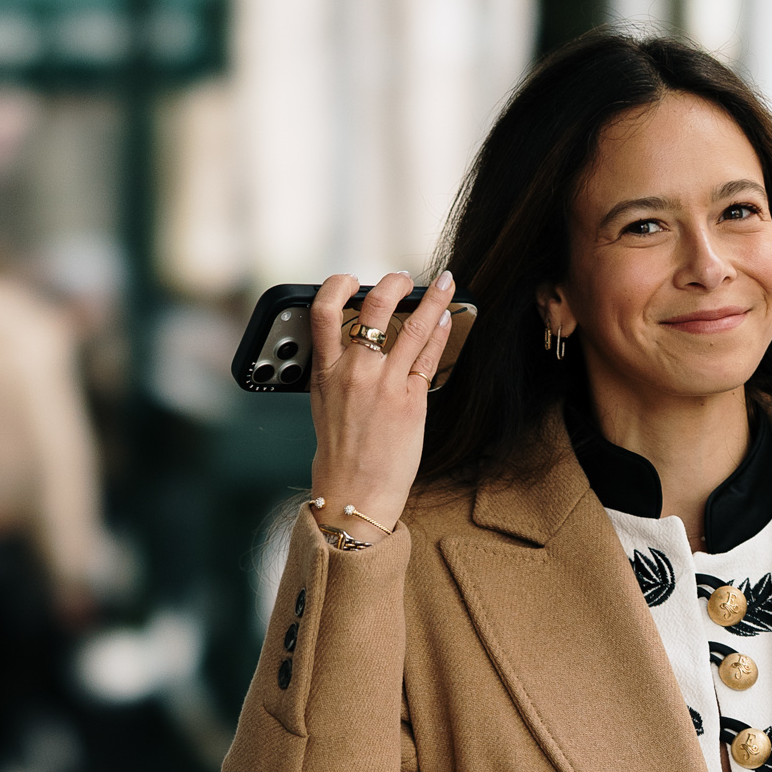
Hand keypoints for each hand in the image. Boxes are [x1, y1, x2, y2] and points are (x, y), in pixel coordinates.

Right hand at [308, 267, 455, 537]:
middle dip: (392, 283)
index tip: (351, 279)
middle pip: (374, 307)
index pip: (324, 311)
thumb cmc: (340, 454)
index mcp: (325, 371)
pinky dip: (441, 332)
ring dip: (433, 298)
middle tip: (403, 278)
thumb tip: (356, 345)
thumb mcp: (324, 405)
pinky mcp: (411, 401)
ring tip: (444, 283)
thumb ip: (336, 371)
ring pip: (413, 326)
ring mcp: (385, 384)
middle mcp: (354, 372)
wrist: (353, 493)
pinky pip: (430, 356)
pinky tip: (447, 320)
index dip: (338, 285)